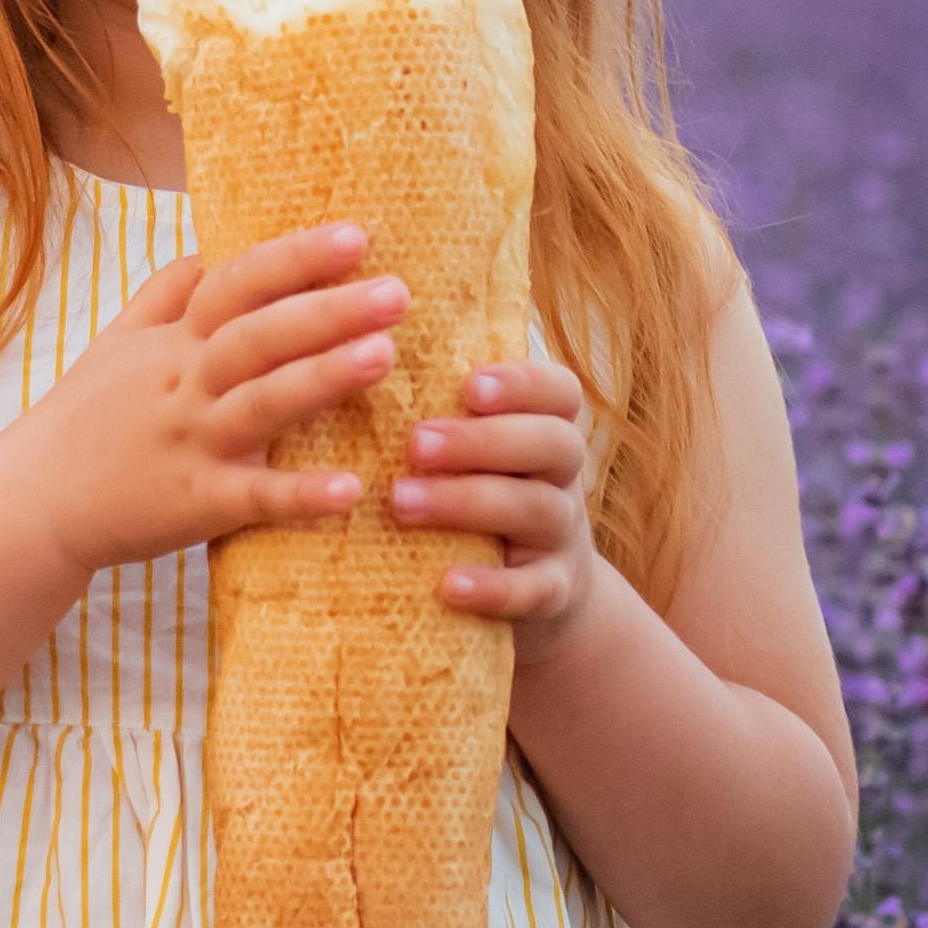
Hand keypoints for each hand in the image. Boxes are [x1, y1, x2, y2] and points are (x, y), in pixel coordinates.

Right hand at [12, 223, 410, 578]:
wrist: (30, 502)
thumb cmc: (82, 419)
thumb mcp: (116, 342)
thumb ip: (164, 293)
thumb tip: (211, 248)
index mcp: (173, 342)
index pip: (237, 285)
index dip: (294, 258)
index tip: (356, 236)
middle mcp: (184, 384)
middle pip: (258, 336)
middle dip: (327, 310)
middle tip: (397, 291)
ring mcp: (190, 443)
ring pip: (261, 403)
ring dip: (323, 378)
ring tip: (386, 355)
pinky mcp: (194, 504)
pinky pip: (253, 499)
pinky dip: (299, 494)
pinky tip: (351, 489)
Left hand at [387, 354, 597, 662]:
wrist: (527, 592)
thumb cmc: (476, 491)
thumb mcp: (471, 447)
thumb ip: (439, 402)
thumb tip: (366, 333)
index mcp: (543, 427)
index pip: (558, 391)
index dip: (522, 383)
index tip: (468, 383)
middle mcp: (562, 476)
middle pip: (550, 444)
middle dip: (482, 440)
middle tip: (415, 442)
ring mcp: (560, 537)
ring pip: (537, 509)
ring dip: (469, 502)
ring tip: (402, 502)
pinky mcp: (550, 594)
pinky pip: (532, 590)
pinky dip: (493, 586)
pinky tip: (448, 584)